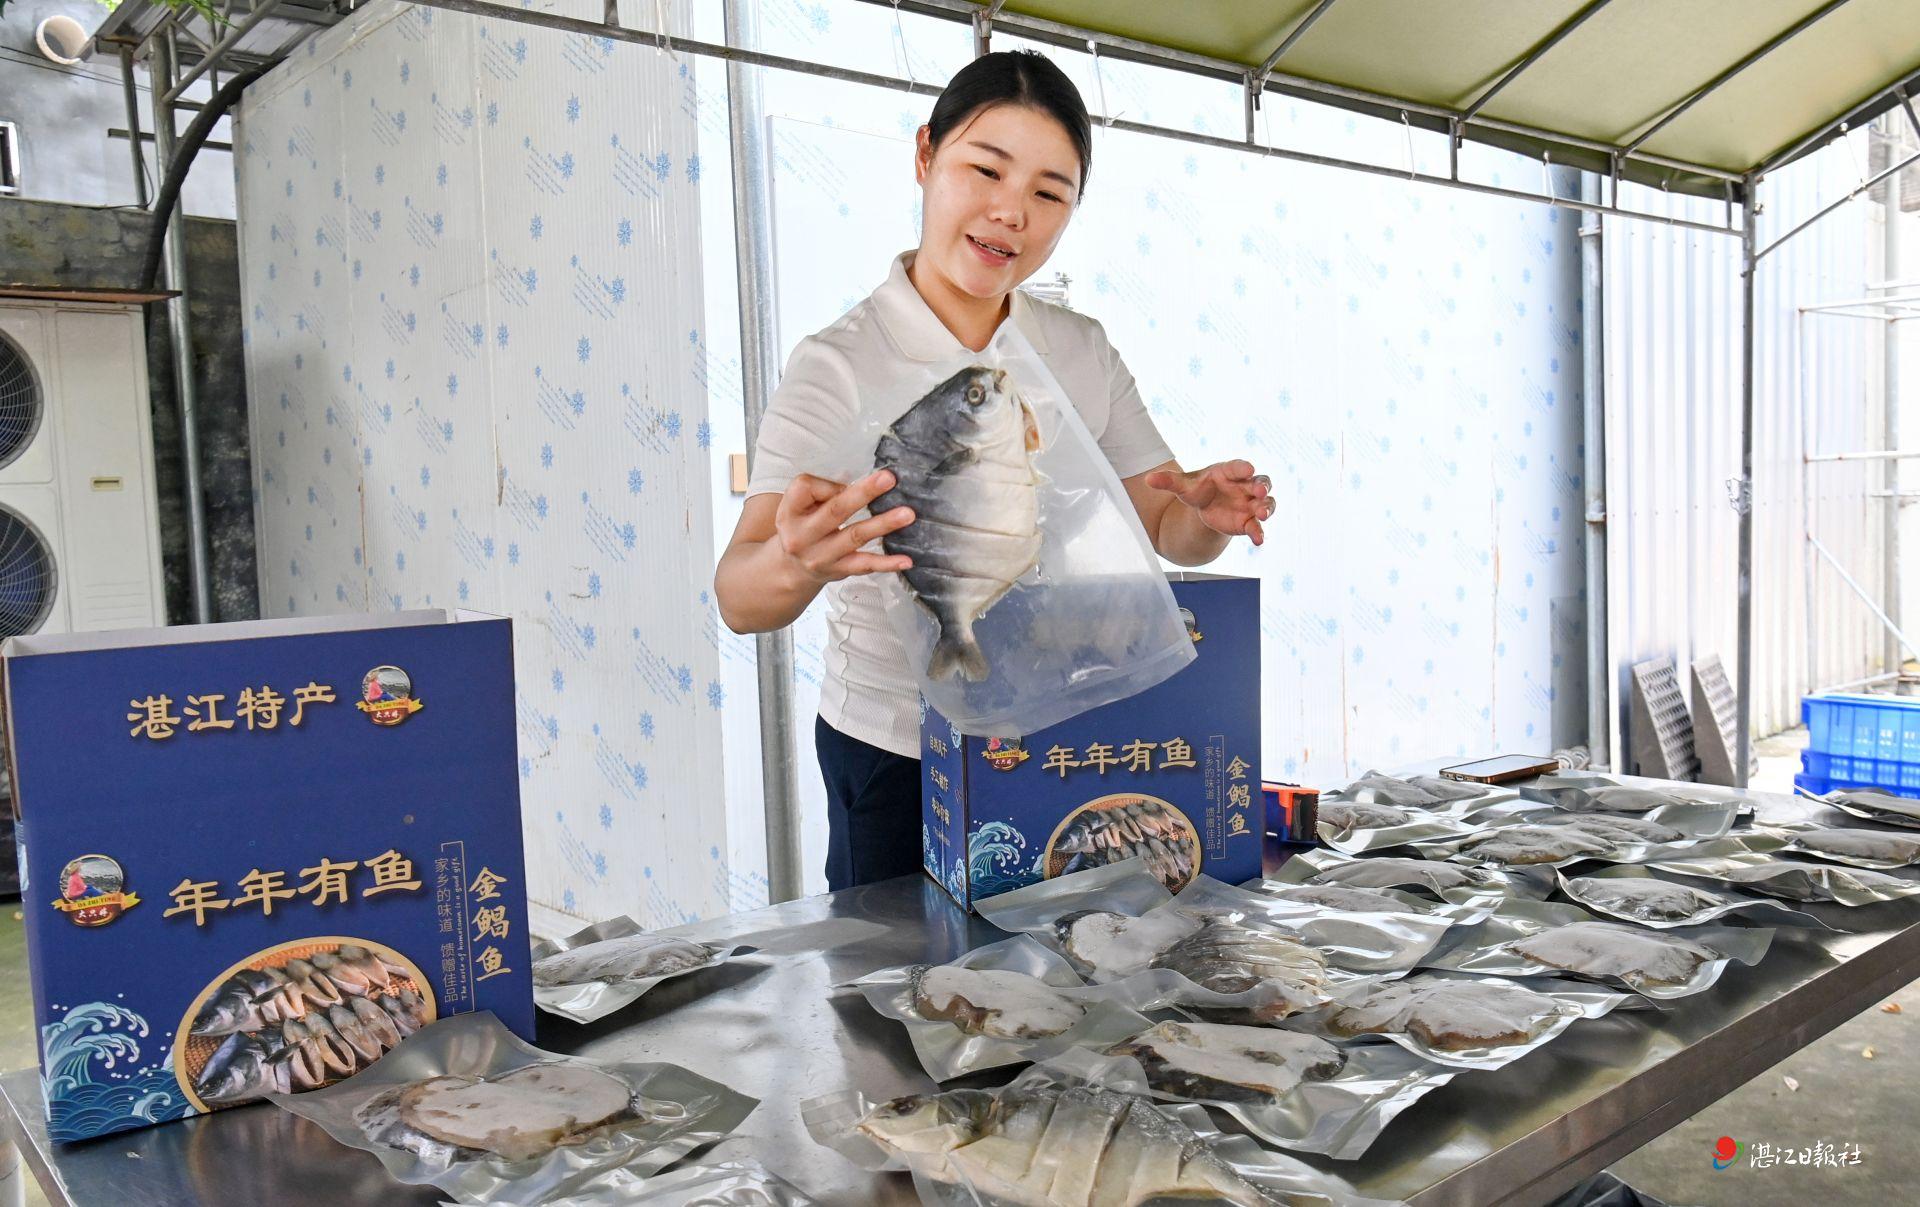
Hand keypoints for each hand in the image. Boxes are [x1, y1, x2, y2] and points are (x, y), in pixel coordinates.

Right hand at [774, 470, 915, 583]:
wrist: (793, 569)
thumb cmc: (802, 526)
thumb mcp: (797, 507)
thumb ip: (821, 492)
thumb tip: (860, 485)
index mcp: (788, 513)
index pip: (805, 487)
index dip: (828, 482)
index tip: (846, 481)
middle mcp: (801, 536)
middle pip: (835, 510)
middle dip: (864, 493)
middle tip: (889, 478)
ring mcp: (821, 556)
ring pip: (855, 536)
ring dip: (883, 524)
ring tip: (907, 514)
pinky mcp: (839, 571)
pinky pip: (865, 565)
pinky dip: (887, 563)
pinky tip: (906, 560)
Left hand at [1143, 460, 1274, 545]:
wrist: (1206, 509)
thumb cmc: (1198, 490)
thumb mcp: (1183, 486)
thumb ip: (1168, 482)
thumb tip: (1148, 479)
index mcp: (1229, 472)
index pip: (1238, 467)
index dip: (1243, 467)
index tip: (1248, 468)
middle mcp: (1244, 486)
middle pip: (1259, 483)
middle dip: (1261, 487)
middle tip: (1259, 491)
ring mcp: (1249, 504)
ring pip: (1265, 503)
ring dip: (1266, 508)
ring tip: (1262, 515)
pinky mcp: (1248, 522)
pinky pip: (1257, 527)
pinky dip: (1259, 533)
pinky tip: (1258, 541)